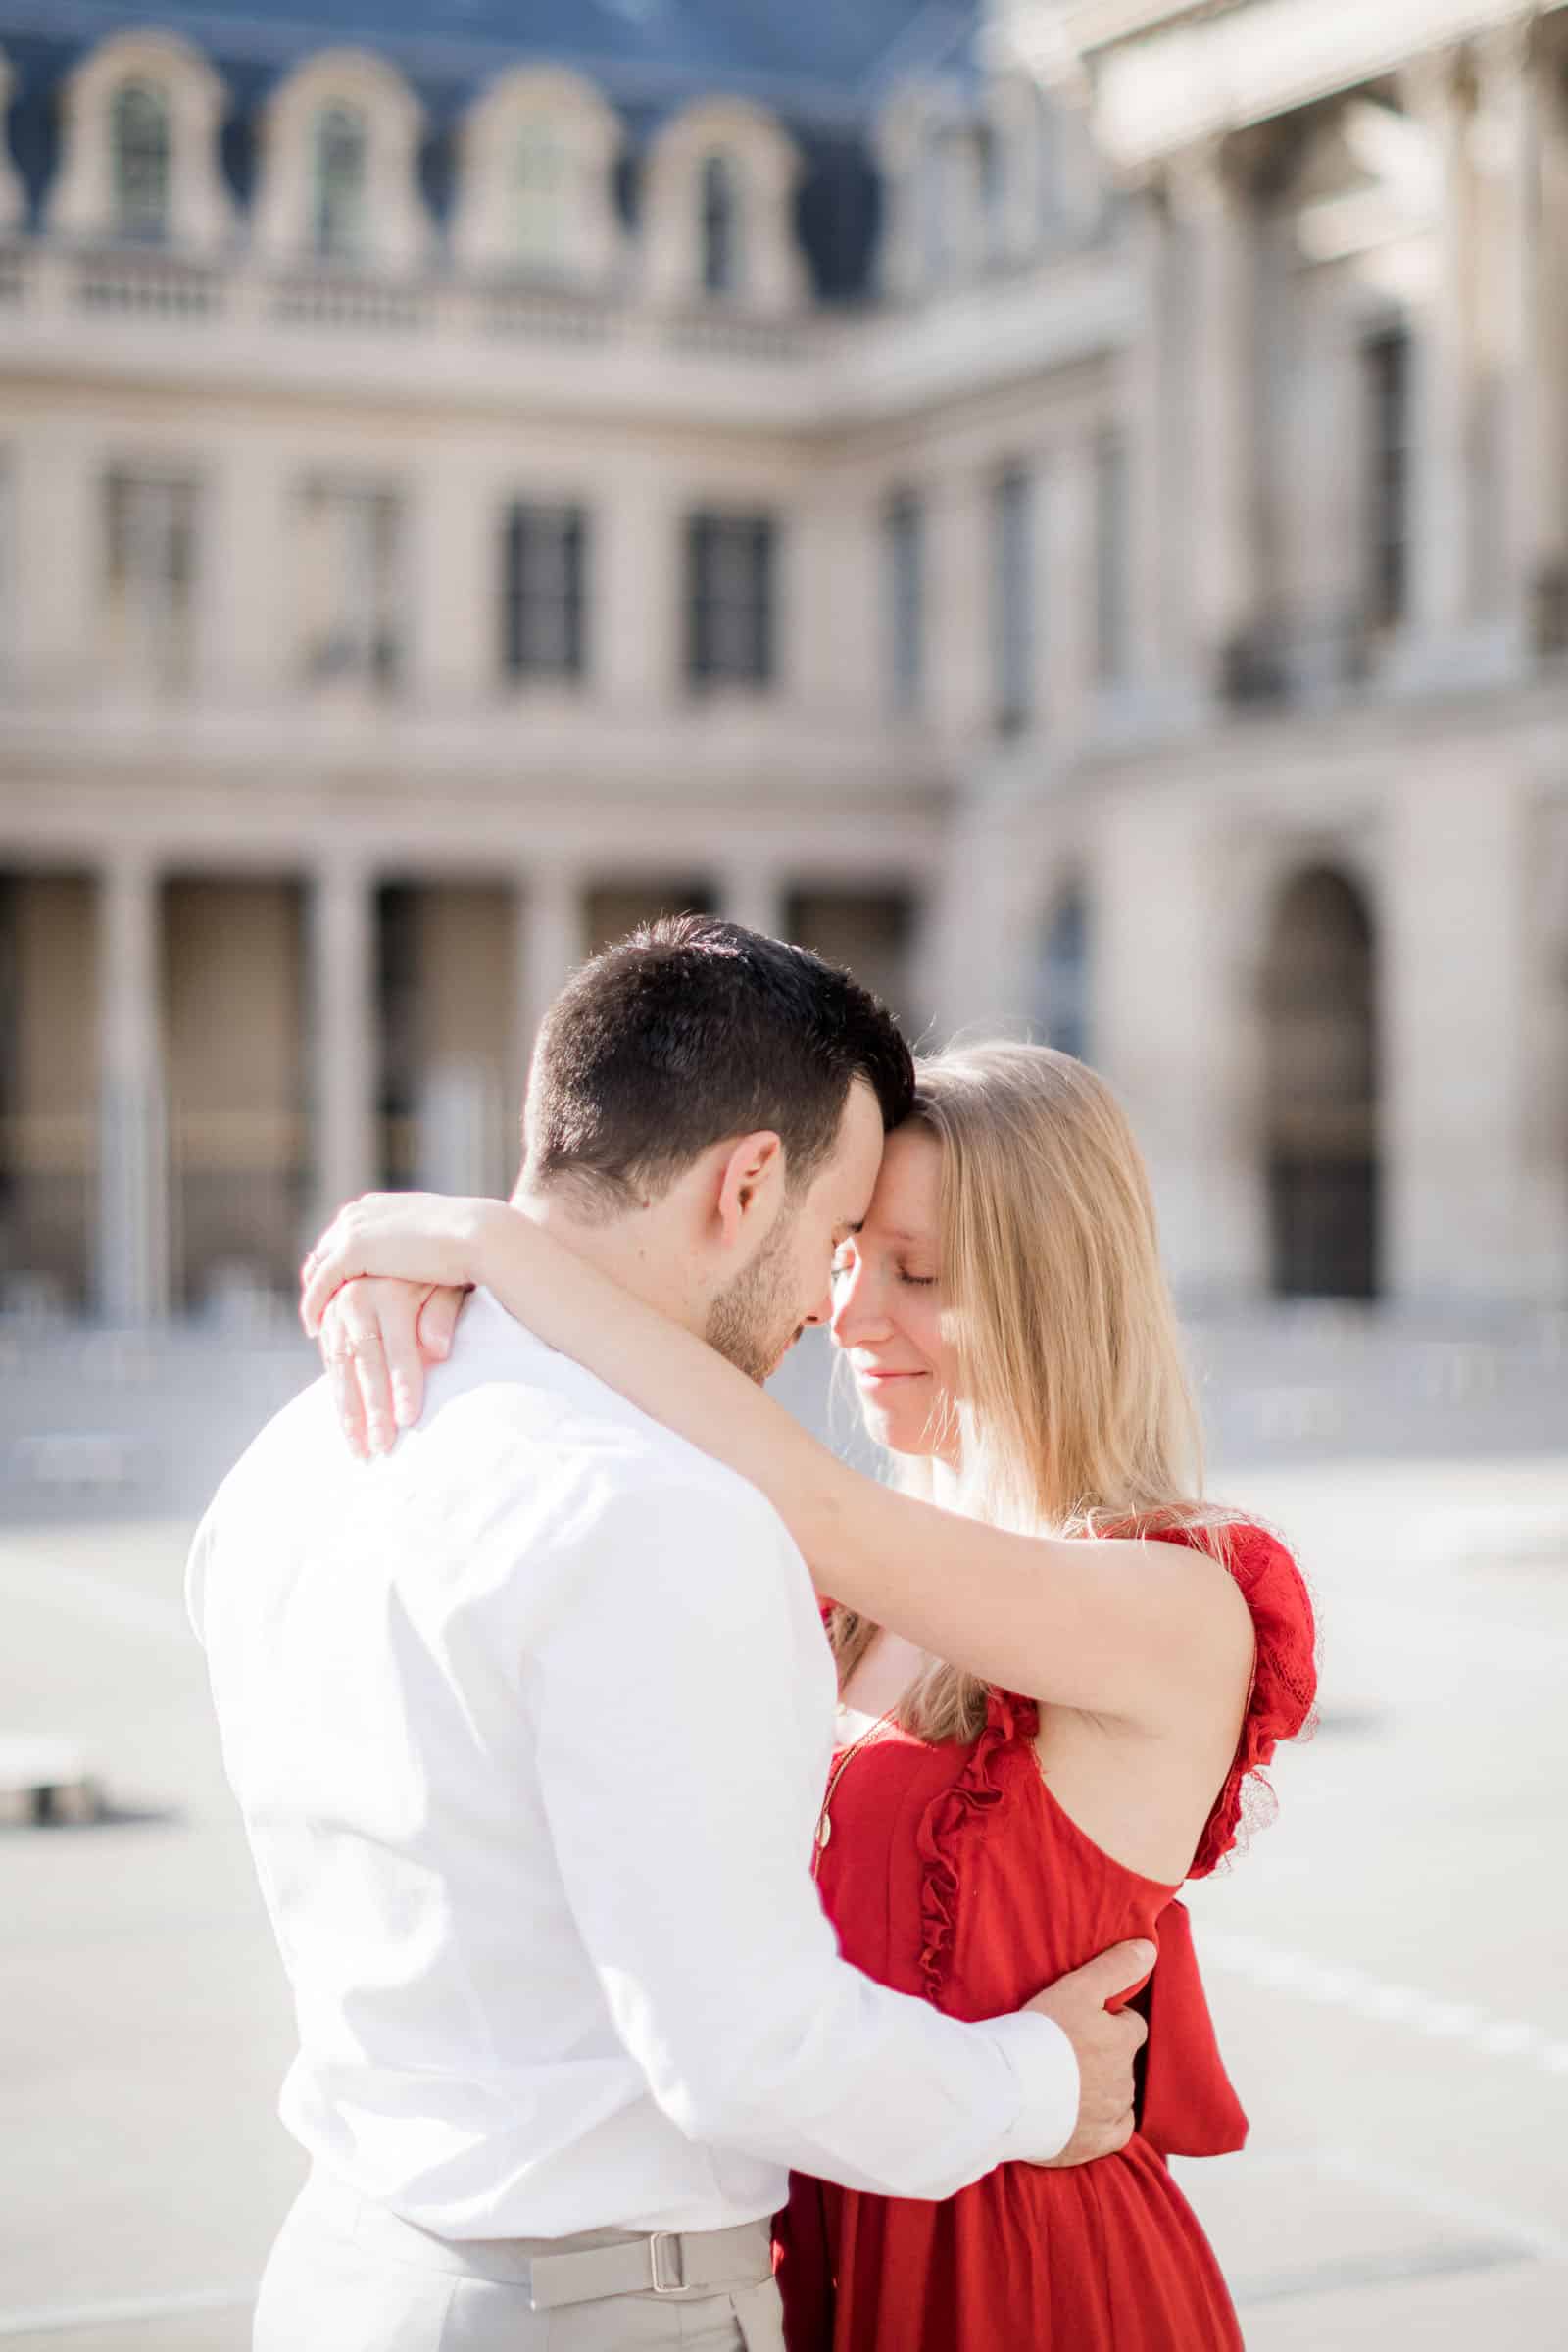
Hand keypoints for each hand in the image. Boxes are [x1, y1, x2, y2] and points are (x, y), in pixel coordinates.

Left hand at [300, 1192, 493, 1336]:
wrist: (479, 1234)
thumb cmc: (472, 1241)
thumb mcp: (437, 1240)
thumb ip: (417, 1248)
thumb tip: (421, 1262)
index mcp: (377, 1206)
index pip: (343, 1237)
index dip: (337, 1266)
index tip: (337, 1293)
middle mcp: (359, 1212)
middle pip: (325, 1251)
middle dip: (319, 1281)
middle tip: (318, 1312)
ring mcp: (353, 1228)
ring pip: (319, 1269)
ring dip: (314, 1297)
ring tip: (315, 1325)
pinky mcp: (352, 1249)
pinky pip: (321, 1283)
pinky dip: (313, 1305)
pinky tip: (314, 1328)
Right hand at [319, 1277, 467, 1458]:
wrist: (401, 1247)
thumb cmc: (437, 1272)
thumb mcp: (447, 1284)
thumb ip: (441, 1314)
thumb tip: (439, 1350)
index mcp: (389, 1291)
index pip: (397, 1345)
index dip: (403, 1382)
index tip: (408, 1418)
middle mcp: (356, 1299)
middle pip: (364, 1362)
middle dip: (373, 1408)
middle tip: (381, 1446)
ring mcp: (336, 1311)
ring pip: (341, 1368)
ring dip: (349, 1412)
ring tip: (360, 1450)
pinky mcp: (327, 1323)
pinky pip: (331, 1365)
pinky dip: (338, 1397)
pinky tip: (349, 1428)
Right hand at [1023, 1939, 1152, 2166]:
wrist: (1007, 2090)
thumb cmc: (1040, 2033)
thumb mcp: (1076, 1988)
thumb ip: (1115, 1968)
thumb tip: (1150, 1949)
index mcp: (1122, 2040)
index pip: (1132, 2025)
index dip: (1111, 2021)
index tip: (1085, 2021)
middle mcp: (1125, 2078)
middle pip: (1124, 2061)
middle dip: (1105, 2055)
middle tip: (1069, 2051)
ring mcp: (1112, 2113)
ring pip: (1118, 2095)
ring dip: (1101, 2087)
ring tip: (1065, 2080)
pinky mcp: (1098, 2143)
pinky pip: (1115, 2131)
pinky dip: (1103, 2122)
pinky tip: (1082, 2114)